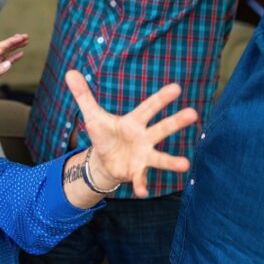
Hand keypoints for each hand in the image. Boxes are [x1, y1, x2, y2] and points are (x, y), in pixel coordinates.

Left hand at [0, 33, 27, 99]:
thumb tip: (8, 63)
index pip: (1, 47)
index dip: (11, 41)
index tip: (20, 38)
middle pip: (5, 47)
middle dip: (15, 41)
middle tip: (25, 36)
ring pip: (7, 52)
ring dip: (16, 46)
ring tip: (25, 41)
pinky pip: (8, 60)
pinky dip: (14, 56)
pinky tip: (20, 54)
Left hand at [66, 70, 197, 196]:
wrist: (104, 160)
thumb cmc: (104, 135)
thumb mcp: (92, 116)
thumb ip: (83, 95)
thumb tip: (70, 72)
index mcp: (134, 121)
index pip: (149, 107)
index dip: (161, 98)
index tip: (177, 88)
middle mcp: (144, 137)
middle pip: (162, 129)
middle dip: (177, 121)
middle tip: (193, 113)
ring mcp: (143, 155)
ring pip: (160, 157)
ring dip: (172, 161)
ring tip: (185, 164)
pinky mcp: (136, 172)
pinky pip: (141, 179)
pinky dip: (141, 185)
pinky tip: (142, 192)